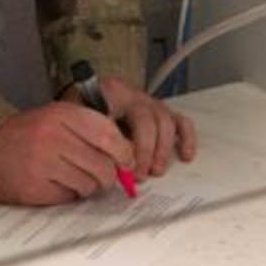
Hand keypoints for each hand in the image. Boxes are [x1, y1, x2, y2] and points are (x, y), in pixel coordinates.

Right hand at [0, 101, 135, 205]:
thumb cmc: (29, 135)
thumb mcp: (58, 118)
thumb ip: (91, 129)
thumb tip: (127, 154)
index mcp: (60, 114)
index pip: (107, 133)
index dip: (124, 150)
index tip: (127, 159)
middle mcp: (52, 137)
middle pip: (103, 164)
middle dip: (109, 174)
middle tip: (103, 174)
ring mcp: (42, 163)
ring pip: (90, 184)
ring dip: (89, 185)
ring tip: (73, 175)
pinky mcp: (36, 188)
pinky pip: (71, 197)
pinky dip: (70, 193)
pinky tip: (56, 182)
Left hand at [82, 75, 197, 179]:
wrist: (84, 94)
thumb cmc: (81, 109)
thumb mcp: (79, 117)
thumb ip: (94, 135)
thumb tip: (112, 163)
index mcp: (114, 91)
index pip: (133, 116)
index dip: (131, 146)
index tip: (124, 167)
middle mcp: (136, 94)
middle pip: (151, 120)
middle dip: (147, 151)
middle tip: (139, 174)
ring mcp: (150, 103)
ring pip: (167, 122)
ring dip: (163, 150)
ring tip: (155, 170)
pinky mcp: (161, 112)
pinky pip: (180, 122)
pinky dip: (186, 139)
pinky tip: (185, 155)